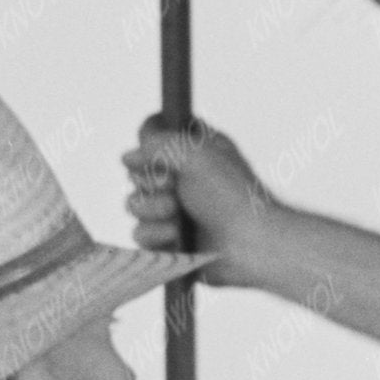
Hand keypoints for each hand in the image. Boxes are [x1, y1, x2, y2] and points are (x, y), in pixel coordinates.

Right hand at [131, 114, 282, 281]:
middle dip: (150, 182)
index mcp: (194, 149)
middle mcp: (182, 177)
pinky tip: (177, 237)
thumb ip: (158, 142)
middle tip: (174, 188)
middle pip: (136, 171)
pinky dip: (155, 234)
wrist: (252, 245)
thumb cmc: (233, 196)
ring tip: (177, 215)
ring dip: (153, 209)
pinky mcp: (169, 241)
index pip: (154, 134)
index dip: (147, 145)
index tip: (156, 156)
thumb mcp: (198, 154)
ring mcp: (174, 211)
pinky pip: (140, 234)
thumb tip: (127, 157)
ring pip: (134, 204)